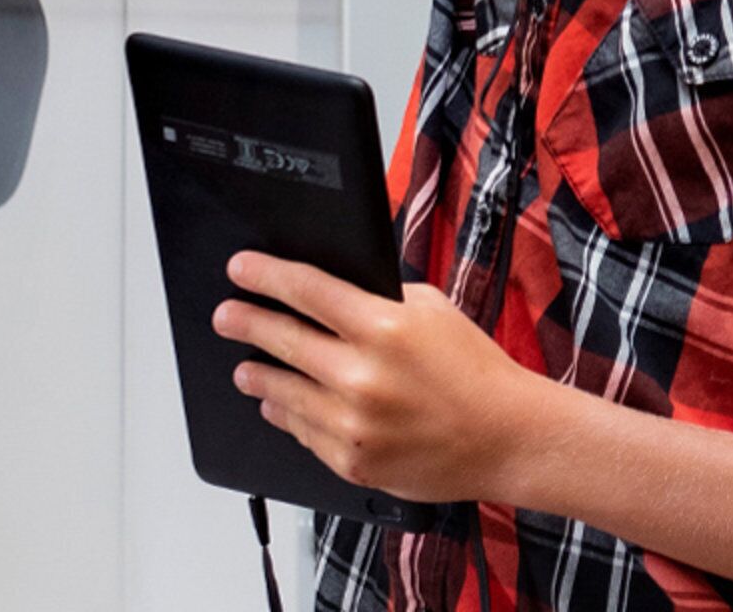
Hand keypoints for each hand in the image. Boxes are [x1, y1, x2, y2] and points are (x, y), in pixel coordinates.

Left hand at [219, 253, 556, 507]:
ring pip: (282, 393)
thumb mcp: (432, 311)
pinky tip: (278, 403)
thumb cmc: (474, 371)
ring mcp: (353, 424)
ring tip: (245, 367)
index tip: (241, 269)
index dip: (265, 276)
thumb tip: (325, 292)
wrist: (506, 437)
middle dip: (245, 322)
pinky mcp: (351, 462)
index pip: (306, 291)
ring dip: (258, 375)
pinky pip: (303, 433)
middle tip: (225, 315)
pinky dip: (287, 414)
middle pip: (282, 340)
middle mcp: (363, 376)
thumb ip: (379, 299)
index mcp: (384, 327)